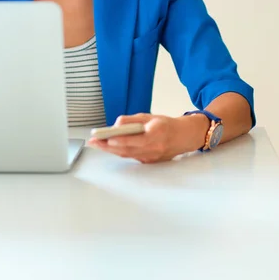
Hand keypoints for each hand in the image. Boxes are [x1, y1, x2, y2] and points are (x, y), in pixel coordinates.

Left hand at [87, 112, 207, 163]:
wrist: (184, 136)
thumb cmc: (167, 125)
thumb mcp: (150, 117)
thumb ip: (133, 120)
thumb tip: (116, 124)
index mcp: (156, 134)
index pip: (134, 139)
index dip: (119, 140)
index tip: (106, 138)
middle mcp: (154, 149)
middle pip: (127, 150)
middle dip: (108, 146)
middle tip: (93, 142)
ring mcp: (152, 158)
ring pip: (127, 155)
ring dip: (111, 150)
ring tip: (97, 144)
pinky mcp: (150, 162)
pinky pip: (132, 157)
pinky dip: (120, 152)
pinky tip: (110, 147)